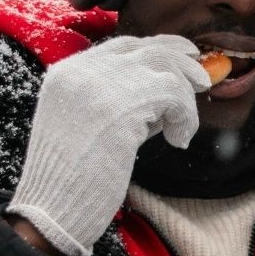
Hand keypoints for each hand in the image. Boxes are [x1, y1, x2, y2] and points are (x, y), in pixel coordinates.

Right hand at [8, 34, 209, 255]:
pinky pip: (174, 95)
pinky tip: (178, 141)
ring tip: (181, 128)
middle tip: (201, 80)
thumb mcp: (87, 124)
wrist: (53, 210)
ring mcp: (102, 86)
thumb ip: (119, 99)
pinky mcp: (124, 108)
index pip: (122, 45)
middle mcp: (83, 71)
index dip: (158, 47)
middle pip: (146, 48)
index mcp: (67, 74)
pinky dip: (186, 117)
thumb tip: (167, 87)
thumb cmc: (73, 178)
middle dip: (181, 61)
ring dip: (183, 97)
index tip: (184, 56)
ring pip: (165, 68)